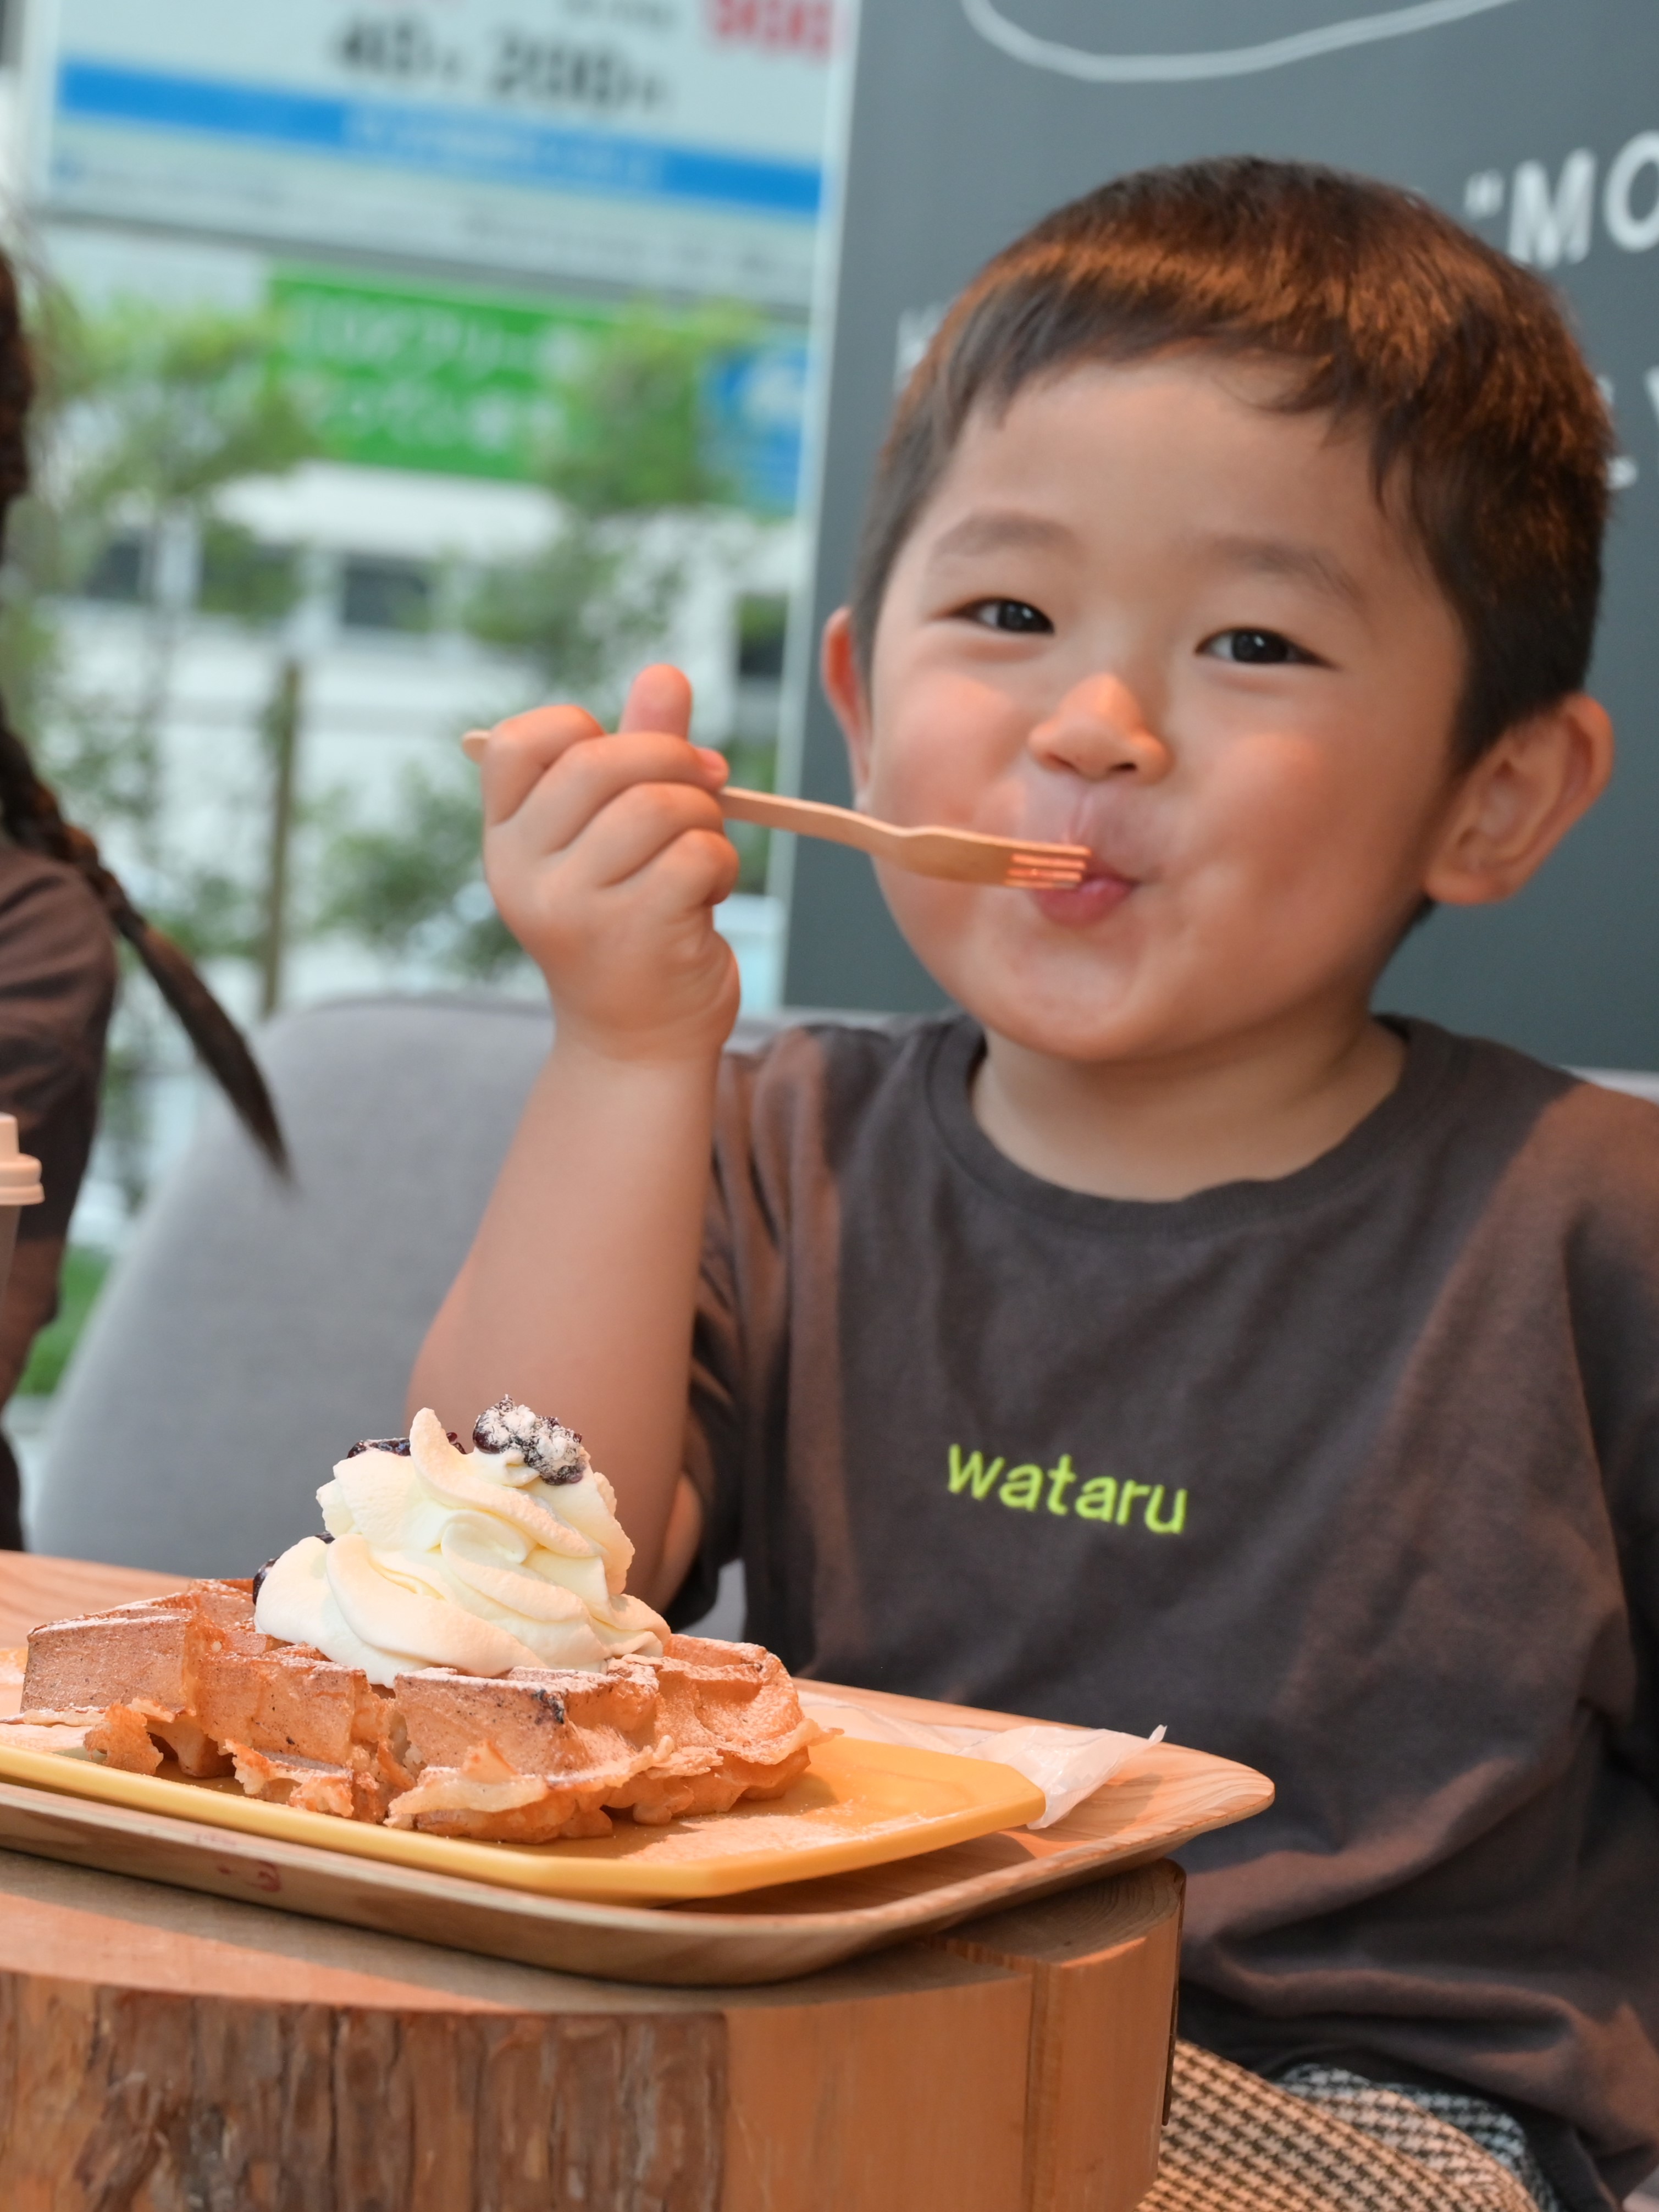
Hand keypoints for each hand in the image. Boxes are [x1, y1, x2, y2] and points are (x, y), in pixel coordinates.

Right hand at [476, 665, 740, 1061]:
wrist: (639, 1044)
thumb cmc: (632, 928)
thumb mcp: (620, 839)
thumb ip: (638, 754)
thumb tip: (666, 673)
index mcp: (507, 839)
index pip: (525, 740)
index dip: (590, 731)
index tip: (632, 762)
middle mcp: (524, 871)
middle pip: (603, 761)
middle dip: (674, 762)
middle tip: (708, 787)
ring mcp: (573, 905)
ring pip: (659, 806)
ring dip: (705, 821)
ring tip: (703, 858)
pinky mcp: (633, 931)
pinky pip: (696, 854)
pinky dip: (721, 865)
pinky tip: (711, 896)